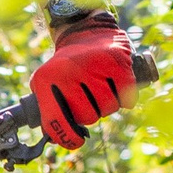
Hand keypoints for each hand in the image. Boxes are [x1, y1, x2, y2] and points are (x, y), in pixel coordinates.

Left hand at [30, 19, 134, 149]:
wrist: (85, 31)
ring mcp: (95, 66)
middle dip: (90, 113)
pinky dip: (124, 97)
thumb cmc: (66, 66)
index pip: (56, 121)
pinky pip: (126, 97)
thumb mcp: (46, 83)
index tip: (75, 141)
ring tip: (100, 88)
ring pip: (108, 108)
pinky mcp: (118, 62)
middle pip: (88, 117)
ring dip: (107, 104)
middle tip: (88, 98)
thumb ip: (48, 110)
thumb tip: (56, 139)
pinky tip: (115, 85)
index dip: (67, 138)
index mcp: (47, 79)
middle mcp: (69, 72)